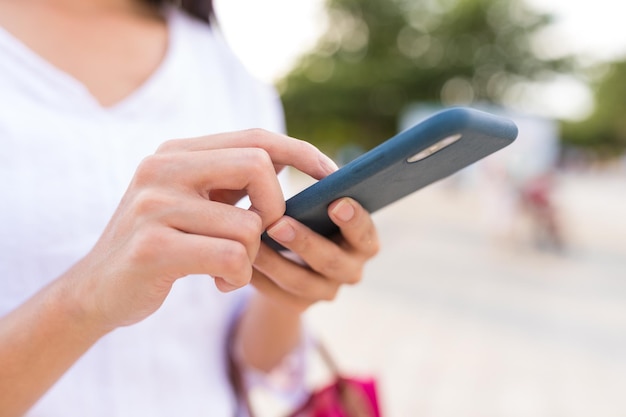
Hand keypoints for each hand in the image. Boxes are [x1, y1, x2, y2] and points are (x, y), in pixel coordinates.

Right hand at [64, 129, 336, 329]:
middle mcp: (162, 168)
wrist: (96, 290)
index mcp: (176, 153)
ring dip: (251, 255)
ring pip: (249, 224)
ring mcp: (155, 206)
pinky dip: (237, 277)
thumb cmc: (159, 245)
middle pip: (258, 165)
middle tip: (266, 234)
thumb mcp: (190, 202)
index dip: (301, 153)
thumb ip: (229, 180)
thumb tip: (291, 164)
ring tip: (229, 267)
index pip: (255, 138)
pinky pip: (232, 258)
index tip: (332, 174)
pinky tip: (218, 282)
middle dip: (277, 208)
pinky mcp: (154, 247)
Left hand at [251, 197, 379, 312]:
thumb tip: (325, 173)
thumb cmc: (309, 213)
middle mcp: (350, 270)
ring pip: (300, 281)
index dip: (354, 220)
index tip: (335, 202)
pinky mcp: (298, 305)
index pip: (365, 234)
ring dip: (275, 261)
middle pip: (331, 262)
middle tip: (279, 223)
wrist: (293, 253)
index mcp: (363, 241)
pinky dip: (259, 276)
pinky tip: (243, 258)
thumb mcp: (319, 201)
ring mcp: (325, 291)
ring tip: (252, 241)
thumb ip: (325, 188)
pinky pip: (276, 294)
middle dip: (305, 242)